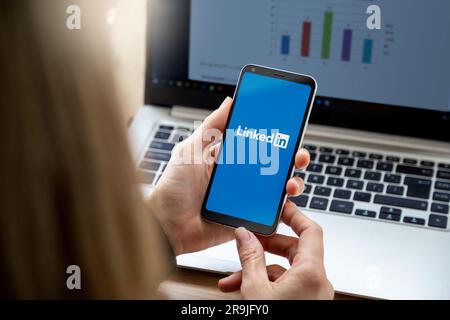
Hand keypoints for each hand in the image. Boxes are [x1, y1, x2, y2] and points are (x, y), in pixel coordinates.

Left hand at [148, 97, 310, 254]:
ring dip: (290, 182)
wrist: (166, 227)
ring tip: (290, 182)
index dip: (274, 135)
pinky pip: (268, 211)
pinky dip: (281, 207)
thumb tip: (230, 101)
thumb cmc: (172, 189)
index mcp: (225, 157)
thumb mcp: (190, 150)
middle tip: (298, 155)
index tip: (289, 127)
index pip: (256, 142)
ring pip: (275, 187)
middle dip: (291, 158)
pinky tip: (284, 201)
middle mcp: (238, 175)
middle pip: (272, 163)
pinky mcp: (245, 216)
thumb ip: (211, 126)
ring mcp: (243, 196)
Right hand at [218, 202, 333, 299]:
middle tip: (247, 239)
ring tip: (233, 276)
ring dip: (258, 268)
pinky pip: (285, 284)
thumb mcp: (256, 290)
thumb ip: (249, 257)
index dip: (295, 214)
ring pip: (285, 269)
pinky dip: (264, 282)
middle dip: (266, 245)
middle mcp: (317, 281)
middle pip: (294, 248)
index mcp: (312, 272)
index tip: (279, 205)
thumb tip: (244, 234)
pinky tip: (240, 287)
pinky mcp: (303, 302)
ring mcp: (311, 293)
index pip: (311, 230)